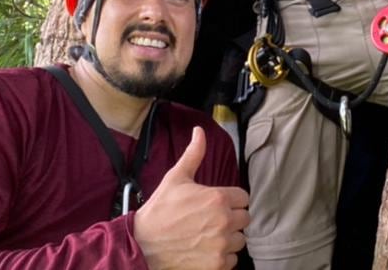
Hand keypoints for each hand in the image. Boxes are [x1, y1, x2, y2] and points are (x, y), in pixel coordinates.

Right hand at [134, 127, 249, 269]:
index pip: (243, 198)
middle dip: (231, 218)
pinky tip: (207, 249)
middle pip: (244, 218)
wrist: (142, 244)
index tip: (218, 204)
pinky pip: (232, 260)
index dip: (231, 200)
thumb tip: (199, 132)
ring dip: (229, 238)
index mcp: (218, 199)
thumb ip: (193, 154)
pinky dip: (223, 256)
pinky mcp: (216, 264)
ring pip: (240, 240)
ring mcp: (221, 245)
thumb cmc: (159, 211)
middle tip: (212, 219)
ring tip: (209, 235)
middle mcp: (224, 222)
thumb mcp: (175, 178)